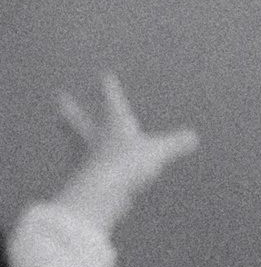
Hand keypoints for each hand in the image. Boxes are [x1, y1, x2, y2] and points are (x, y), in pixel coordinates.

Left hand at [51, 75, 197, 238]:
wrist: (101, 191)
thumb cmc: (127, 163)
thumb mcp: (158, 152)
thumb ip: (175, 144)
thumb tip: (193, 137)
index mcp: (113, 125)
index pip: (112, 102)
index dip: (110, 89)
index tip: (104, 76)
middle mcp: (94, 139)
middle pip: (77, 120)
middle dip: (71, 110)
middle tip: (60, 99)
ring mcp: (85, 159)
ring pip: (74, 143)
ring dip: (70, 135)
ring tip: (62, 126)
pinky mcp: (84, 180)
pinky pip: (82, 169)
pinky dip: (83, 166)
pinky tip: (83, 169)